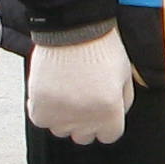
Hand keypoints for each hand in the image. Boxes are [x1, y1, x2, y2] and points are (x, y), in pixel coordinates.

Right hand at [24, 26, 136, 146]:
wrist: (72, 27)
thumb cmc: (100, 47)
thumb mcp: (124, 74)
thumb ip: (124, 101)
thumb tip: (116, 116)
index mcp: (110, 111)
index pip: (109, 136)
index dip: (106, 122)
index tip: (100, 110)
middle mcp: (85, 117)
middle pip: (84, 136)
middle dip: (85, 121)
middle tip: (82, 98)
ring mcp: (61, 113)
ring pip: (61, 130)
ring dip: (63, 117)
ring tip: (65, 93)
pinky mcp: (40, 106)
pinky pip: (41, 120)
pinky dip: (44, 110)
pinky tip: (51, 93)